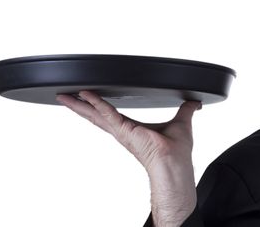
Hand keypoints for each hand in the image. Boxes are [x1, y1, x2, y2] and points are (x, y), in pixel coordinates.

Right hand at [56, 91, 200, 225]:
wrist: (175, 164)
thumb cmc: (177, 152)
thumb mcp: (182, 122)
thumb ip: (186, 110)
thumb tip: (194, 102)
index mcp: (132, 129)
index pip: (110, 114)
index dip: (98, 105)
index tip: (87, 96)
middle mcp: (123, 131)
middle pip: (96, 115)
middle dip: (79, 106)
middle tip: (65, 96)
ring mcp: (121, 132)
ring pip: (95, 114)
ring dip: (80, 105)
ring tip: (65, 96)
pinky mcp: (124, 130)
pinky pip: (108, 113)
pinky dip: (98, 103)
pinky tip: (87, 95)